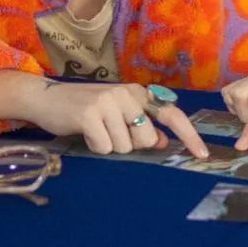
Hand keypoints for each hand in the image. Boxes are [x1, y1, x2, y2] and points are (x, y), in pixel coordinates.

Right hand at [32, 81, 209, 158]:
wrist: (45, 98)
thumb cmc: (83, 109)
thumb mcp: (115, 114)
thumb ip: (140, 125)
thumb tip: (161, 142)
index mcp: (136, 92)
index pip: (170, 114)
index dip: (188, 135)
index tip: (202, 154)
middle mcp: (125, 94)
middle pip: (146, 139)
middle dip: (130, 144)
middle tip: (109, 132)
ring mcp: (107, 102)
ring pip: (125, 147)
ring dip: (109, 146)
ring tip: (94, 131)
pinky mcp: (89, 114)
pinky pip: (105, 148)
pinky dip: (95, 147)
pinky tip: (84, 133)